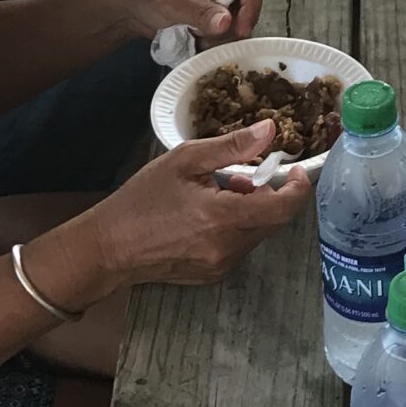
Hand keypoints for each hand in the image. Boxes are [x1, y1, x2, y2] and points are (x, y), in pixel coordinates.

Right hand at [89, 122, 312, 287]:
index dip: (297, 189)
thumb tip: (270, 129)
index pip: (282, 209)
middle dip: (267, 196)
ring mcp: (221, 267)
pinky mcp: (212, 277)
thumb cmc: (142, 199)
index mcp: (223, 218)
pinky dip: (236, 229)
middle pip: (272, 221)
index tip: (295, 171)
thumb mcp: (184, 161)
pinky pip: (239, 248)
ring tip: (218, 195)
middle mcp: (228, 248)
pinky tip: (208, 218)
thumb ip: (231, 146)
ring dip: (251, 212)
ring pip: (256, 235)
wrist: (107, 248)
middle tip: (239, 178)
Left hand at [109, 0, 263, 43]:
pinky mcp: (215, 12)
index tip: (240, 31)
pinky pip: (226, 30)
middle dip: (230, 26)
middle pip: (247, 6)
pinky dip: (213, 39)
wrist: (128, 7)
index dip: (250, 9)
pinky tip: (194, 37)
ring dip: (220, 35)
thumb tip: (227, 23)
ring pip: (237, 22)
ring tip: (194, 35)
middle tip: (207, 36)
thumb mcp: (172, 2)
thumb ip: (200, 12)